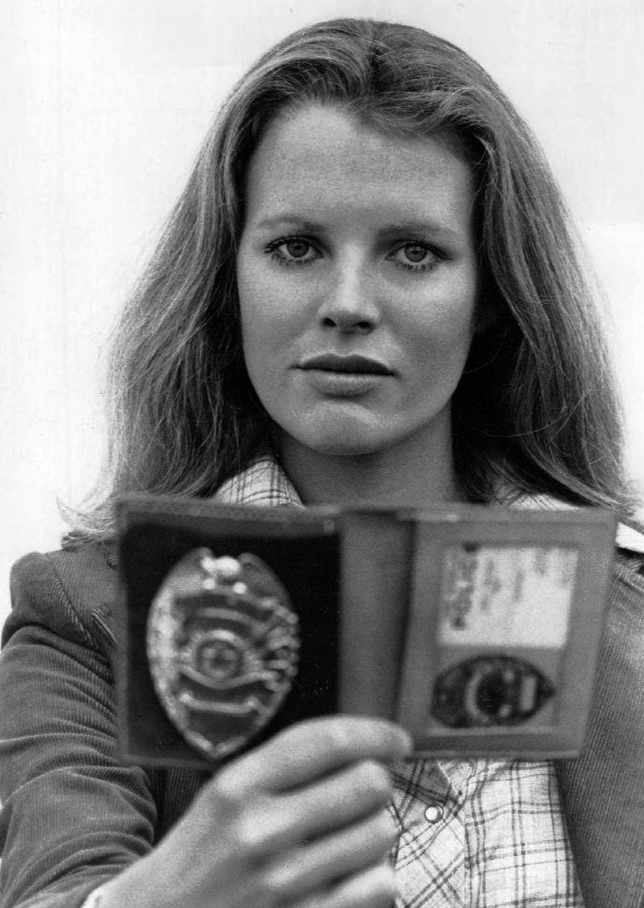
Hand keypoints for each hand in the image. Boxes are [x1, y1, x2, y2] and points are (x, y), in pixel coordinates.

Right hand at [100, 716, 410, 907]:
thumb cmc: (203, 855)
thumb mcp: (226, 794)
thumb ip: (285, 767)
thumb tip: (363, 746)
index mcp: (238, 786)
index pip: (327, 741)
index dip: (375, 733)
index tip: (397, 740)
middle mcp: (262, 831)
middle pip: (368, 782)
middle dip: (376, 782)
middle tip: (363, 793)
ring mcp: (285, 884)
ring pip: (381, 831)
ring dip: (375, 830)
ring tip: (349, 838)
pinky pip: (381, 884)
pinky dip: (376, 876)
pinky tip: (351, 875)